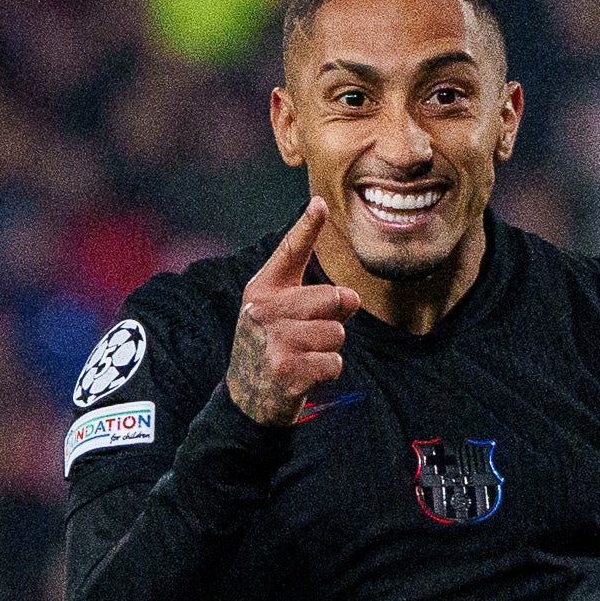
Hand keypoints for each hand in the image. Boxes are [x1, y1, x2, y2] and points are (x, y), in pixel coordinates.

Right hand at [227, 199, 361, 425]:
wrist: (247, 397)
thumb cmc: (272, 346)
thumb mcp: (279, 313)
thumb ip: (313, 296)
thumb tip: (352, 296)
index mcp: (261, 290)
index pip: (290, 253)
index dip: (307, 227)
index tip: (321, 203)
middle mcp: (262, 311)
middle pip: (332, 298)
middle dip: (337, 316)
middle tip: (315, 330)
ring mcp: (272, 341)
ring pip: (336, 333)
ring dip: (329, 348)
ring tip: (304, 354)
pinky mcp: (285, 370)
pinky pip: (334, 362)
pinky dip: (328, 370)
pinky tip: (306, 373)